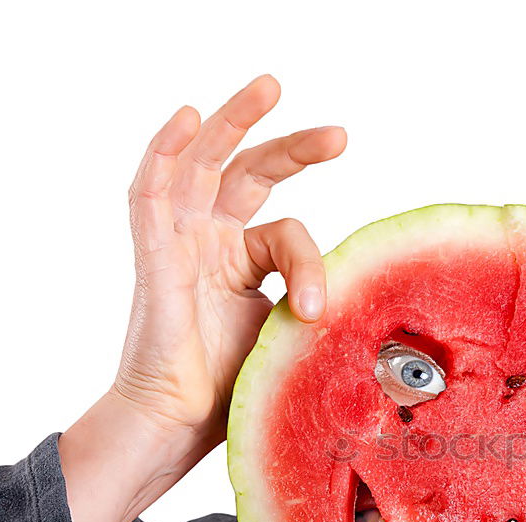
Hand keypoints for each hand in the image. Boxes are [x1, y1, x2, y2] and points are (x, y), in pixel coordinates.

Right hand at [60, 75, 344, 521]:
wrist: (179, 430)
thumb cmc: (229, 395)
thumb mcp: (286, 342)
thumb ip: (315, 312)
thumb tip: (374, 307)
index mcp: (243, 266)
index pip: (287, 232)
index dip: (315, 259)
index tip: (326, 303)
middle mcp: (211, 245)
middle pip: (250, 176)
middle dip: (293, 148)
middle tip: (341, 134)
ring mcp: (181, 245)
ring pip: (203, 166)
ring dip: (234, 124)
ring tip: (271, 87)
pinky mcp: (154, 256)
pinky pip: (151, 193)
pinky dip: (166, 152)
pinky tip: (191, 117)